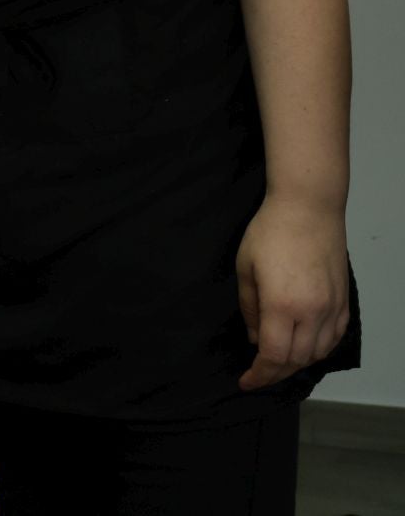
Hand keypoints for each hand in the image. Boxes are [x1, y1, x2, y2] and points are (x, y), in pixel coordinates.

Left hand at [235, 193, 350, 390]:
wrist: (308, 209)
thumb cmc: (271, 232)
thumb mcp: (246, 269)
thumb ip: (249, 309)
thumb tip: (254, 337)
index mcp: (282, 304)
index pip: (273, 356)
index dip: (259, 374)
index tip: (246, 381)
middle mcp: (312, 311)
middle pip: (297, 360)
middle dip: (275, 373)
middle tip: (258, 375)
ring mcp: (332, 306)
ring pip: (318, 353)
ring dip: (297, 364)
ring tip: (277, 363)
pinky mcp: (343, 300)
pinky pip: (334, 337)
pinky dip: (319, 349)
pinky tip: (304, 347)